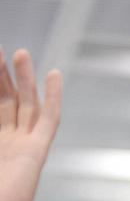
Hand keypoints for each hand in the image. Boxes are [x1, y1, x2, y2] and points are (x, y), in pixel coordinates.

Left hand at [0, 48, 61, 200]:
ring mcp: (23, 145)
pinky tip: (54, 75)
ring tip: (20, 53)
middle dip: (3, 75)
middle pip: (6, 100)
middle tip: (1, 50)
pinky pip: (49, 118)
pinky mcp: (38, 150)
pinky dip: (53, 96)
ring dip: (24, 78)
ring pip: (26, 104)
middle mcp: (5, 141)